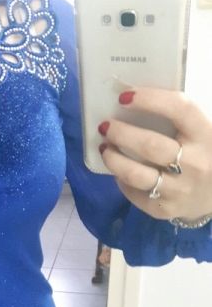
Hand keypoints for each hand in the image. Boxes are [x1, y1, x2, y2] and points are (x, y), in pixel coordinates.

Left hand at [97, 87, 211, 222]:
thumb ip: (181, 119)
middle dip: (121, 133)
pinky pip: (135, 194)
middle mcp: (195, 164)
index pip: (180, 110)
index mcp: (207, 136)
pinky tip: (119, 171)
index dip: (150, 100)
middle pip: (150, 145)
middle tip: (105, 126)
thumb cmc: (206, 154)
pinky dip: (122, 180)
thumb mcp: (204, 132)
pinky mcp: (165, 209)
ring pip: (136, 174)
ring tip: (104, 148)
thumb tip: (133, 100)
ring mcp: (179, 190)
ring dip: (113, 159)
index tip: (125, 97)